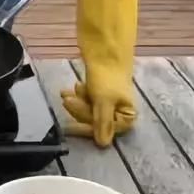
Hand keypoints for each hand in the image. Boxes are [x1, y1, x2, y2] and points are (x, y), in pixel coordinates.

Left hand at [61, 0, 137, 146]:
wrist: (104, 47)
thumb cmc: (106, 75)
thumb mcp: (104, 101)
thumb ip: (102, 123)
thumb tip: (103, 146)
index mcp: (127, 114)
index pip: (105, 131)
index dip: (87, 129)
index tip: (70, 127)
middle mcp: (120, 108)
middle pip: (95, 121)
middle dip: (79, 112)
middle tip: (67, 99)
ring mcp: (109, 98)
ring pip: (89, 109)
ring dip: (77, 103)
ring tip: (67, 92)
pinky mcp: (100, 88)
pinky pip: (87, 99)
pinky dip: (79, 95)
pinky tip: (74, 86)